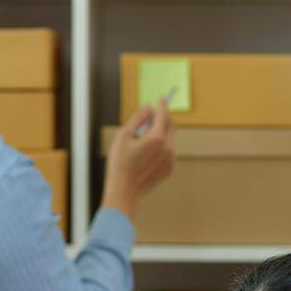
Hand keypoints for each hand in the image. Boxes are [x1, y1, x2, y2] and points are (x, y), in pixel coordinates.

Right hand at [101, 97, 174, 219]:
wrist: (124, 192)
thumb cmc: (119, 163)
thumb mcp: (123, 136)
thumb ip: (137, 119)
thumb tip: (149, 108)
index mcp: (157, 138)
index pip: (163, 115)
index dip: (162, 105)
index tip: (160, 99)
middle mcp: (168, 148)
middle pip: (170, 126)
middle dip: (162, 119)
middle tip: (149, 118)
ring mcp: (171, 160)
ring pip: (170, 139)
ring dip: (161, 134)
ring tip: (142, 142)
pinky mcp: (170, 169)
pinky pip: (169, 152)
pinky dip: (161, 148)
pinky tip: (146, 156)